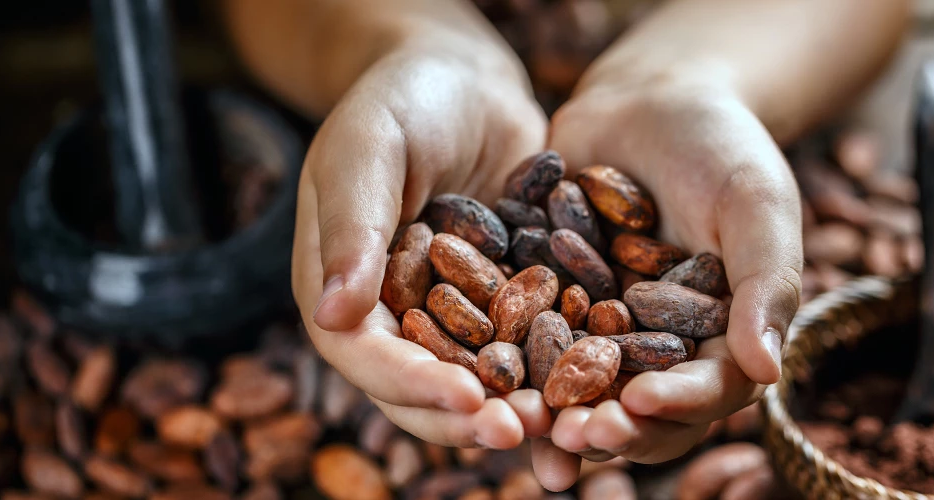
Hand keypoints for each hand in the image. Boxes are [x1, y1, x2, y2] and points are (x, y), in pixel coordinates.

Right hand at [291, 45, 551, 448]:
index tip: (468, 403)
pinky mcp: (507, 300)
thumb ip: (353, 225)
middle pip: (425, 387)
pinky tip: (601, 384)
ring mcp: (455, 314)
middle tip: (529, 432)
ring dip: (521, 407)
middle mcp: (397, 316)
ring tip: (569, 425)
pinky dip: (558, 369)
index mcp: (344, 290)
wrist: (464, 77)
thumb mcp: (370, 148)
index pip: (368, 356)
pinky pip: (528, 344)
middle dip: (473, 416)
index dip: (414, 385)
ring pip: (481, 379)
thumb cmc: (402, 98)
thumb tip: (333, 315)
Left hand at [531, 80, 802, 488]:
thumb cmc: (723, 145)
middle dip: (605, 427)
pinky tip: (469, 369)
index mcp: (720, 339)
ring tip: (516, 423)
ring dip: (547, 412)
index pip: (706, 390)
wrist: (651, 96)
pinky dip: (499, 358)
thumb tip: (769, 372)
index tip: (641, 404)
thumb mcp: (757, 203)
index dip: (676, 405)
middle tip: (569, 437)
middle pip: (635, 408)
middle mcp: (657, 349)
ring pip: (574, 387)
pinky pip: (521, 338)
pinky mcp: (547, 302)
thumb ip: (768, 283)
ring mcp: (598, 329)